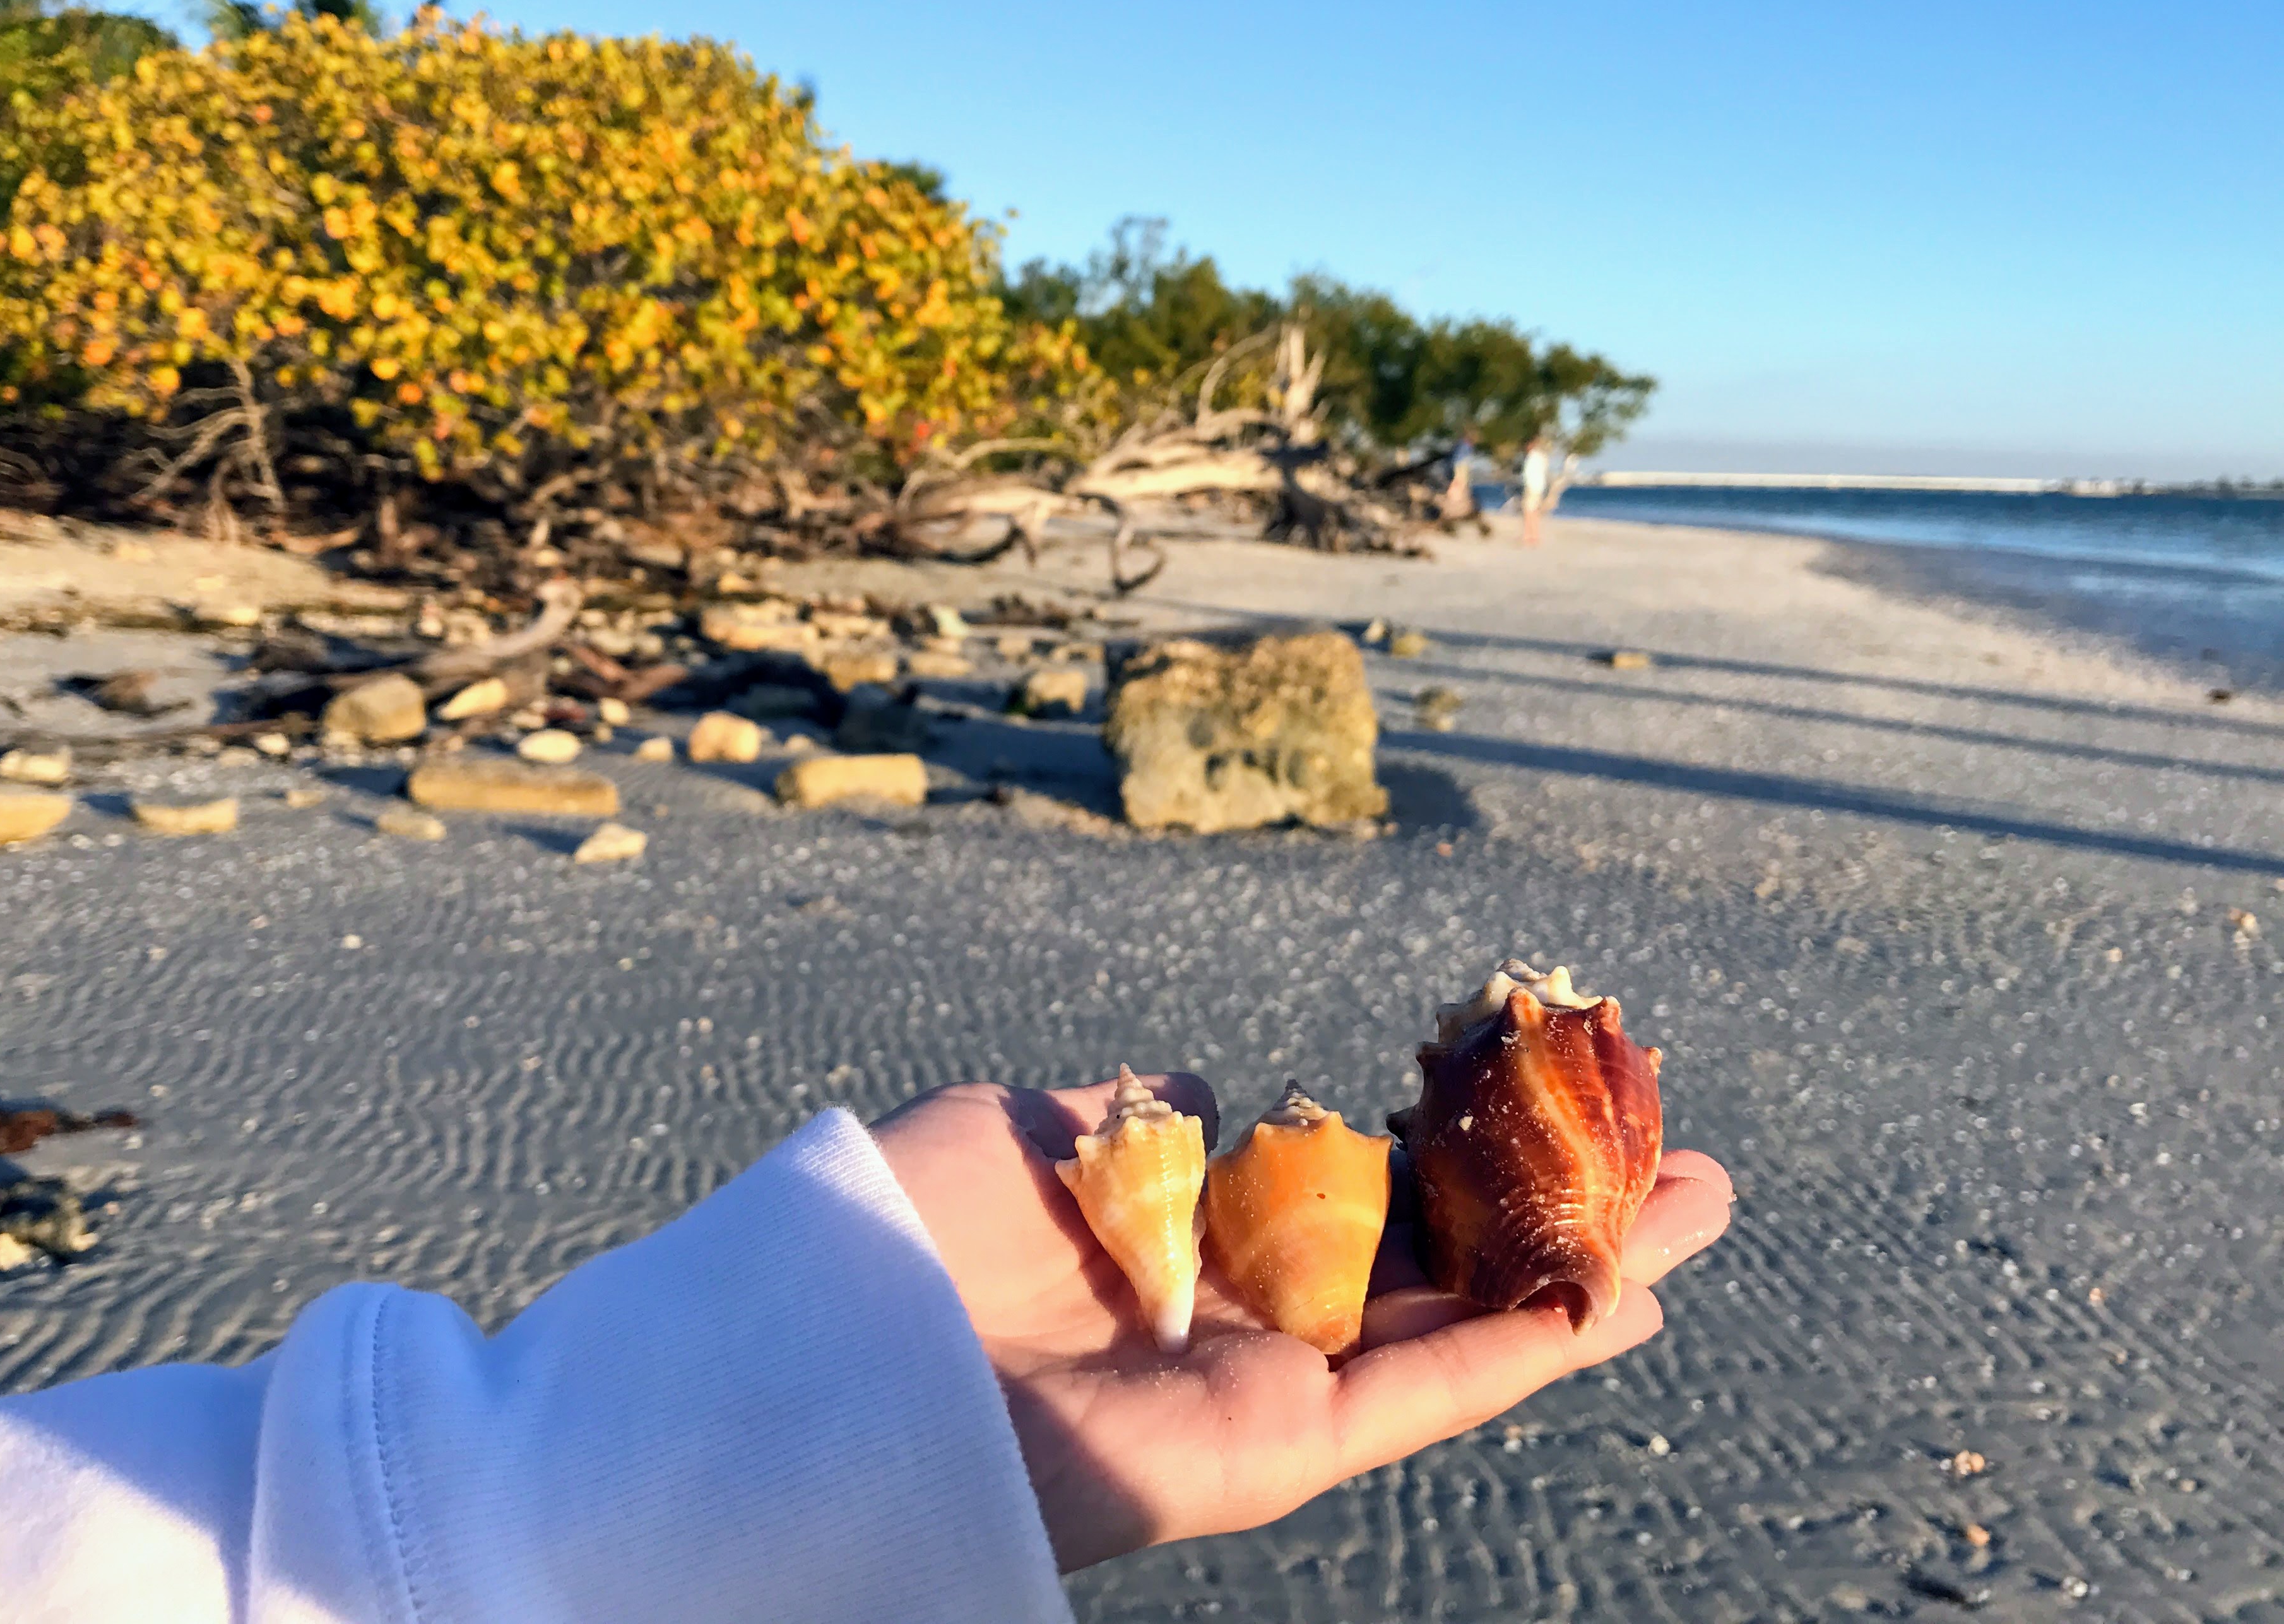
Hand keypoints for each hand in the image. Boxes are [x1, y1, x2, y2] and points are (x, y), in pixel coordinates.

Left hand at [873, 1073, 1732, 1572]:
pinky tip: (1628, 1297)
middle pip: (1436, 1257)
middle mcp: (1242, 1315)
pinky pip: (1430, 1392)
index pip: (1345, 1191)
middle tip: (1666, 1152)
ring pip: (1465, 1325)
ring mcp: (1272, 1383)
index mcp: (1180, 1240)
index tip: (1521, 1092)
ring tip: (1701, 1208)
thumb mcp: (1018, 1132)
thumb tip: (1217, 1092)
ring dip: (1587, 1267)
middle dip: (1551, 1207)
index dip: (1442, 1147)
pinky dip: (1532, 1348)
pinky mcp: (1283, 1445)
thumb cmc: (896, 1237)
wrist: (837, 1359)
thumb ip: (1129, 1114)